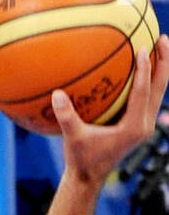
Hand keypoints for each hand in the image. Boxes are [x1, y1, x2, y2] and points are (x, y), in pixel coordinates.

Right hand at [53, 36, 168, 185]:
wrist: (90, 177)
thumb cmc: (82, 159)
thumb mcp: (73, 137)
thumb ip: (67, 116)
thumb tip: (56, 93)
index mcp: (133, 127)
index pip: (144, 92)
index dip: (145, 69)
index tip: (143, 48)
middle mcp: (144, 124)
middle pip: (161, 87)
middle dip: (164, 61)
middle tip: (162, 37)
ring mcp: (144, 124)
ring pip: (158, 91)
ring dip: (160, 68)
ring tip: (158, 45)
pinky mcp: (138, 124)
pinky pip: (148, 96)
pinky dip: (147, 78)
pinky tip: (138, 64)